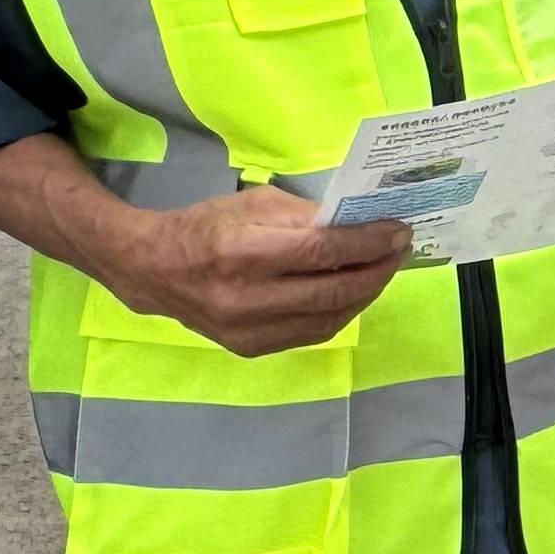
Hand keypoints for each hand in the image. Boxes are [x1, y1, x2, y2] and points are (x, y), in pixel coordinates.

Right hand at [122, 190, 414, 359]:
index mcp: (241, 252)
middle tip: (399, 251)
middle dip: (376, 271)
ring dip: (363, 295)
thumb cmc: (208, 226)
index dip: (367, 244)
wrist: (155, 270)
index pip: (321, 252)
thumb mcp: (255, 205)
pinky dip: (338, 313)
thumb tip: (359, 224)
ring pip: (326, 319)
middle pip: (330, 291)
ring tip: (381, 271)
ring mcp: (246, 330)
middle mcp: (244, 298)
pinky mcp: (249, 348)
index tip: (398, 231)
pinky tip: (352, 293)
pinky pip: (309, 334)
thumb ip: (308, 217)